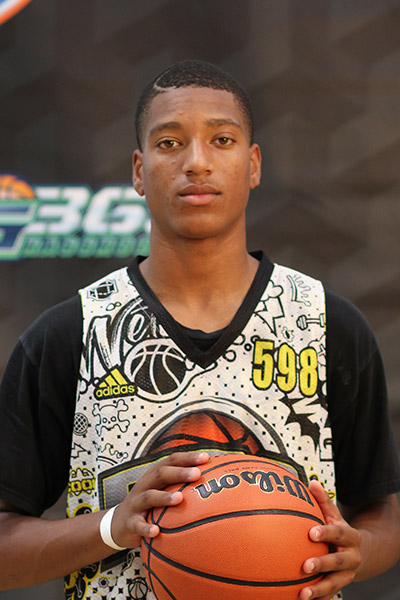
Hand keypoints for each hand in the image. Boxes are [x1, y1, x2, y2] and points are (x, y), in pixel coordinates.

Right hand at [108, 451, 209, 549]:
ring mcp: (136, 502)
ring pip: (149, 496)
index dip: (188, 457)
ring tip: (179, 499)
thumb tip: (215, 481)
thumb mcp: (163, 490)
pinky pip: (138, 525)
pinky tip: (156, 531)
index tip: (207, 457)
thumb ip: (183, 485)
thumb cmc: (150, 505)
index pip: (172, 461)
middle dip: (179, 472)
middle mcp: (145, 485)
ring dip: (164, 497)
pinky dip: (146, 528)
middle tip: (197, 474)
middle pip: (161, 473)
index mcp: (155, 475)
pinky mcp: (130, 522)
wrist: (119, 523)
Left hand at [299, 480, 360, 599]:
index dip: (326, 532)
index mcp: (350, 537)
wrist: (363, 554)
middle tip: (305, 565)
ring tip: (302, 594)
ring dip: (319, 589)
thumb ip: (323, 501)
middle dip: (322, 564)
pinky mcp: (340, 586)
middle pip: (338, 561)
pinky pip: (330, 595)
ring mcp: (347, 574)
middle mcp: (351, 558)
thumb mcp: (335, 516)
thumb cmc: (341, 531)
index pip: (338, 533)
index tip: (311, 533)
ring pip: (335, 584)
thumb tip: (311, 482)